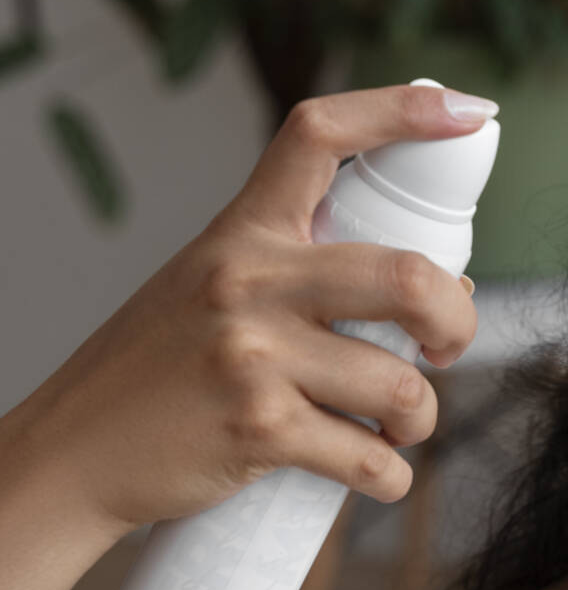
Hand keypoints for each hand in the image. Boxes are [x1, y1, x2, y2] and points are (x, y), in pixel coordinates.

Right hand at [20, 85, 484, 534]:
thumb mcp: (212, 287)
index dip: (403, 112)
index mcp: (242, 231)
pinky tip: (376, 472)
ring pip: (400, 385)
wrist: (76, 450)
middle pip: (405, 277)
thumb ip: (308, 275)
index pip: (320, 135)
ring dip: (419, 419)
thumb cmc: (160, 370)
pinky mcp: (258, 429)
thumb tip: (448, 291)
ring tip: (396, 429)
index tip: (468, 112)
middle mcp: (248, 280)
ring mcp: (252, 355)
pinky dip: (390, 478)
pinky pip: (369, 459)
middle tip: (449, 346)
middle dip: (456, 320)